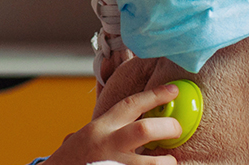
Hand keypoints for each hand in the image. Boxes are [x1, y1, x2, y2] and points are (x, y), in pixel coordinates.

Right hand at [41, 84, 181, 164]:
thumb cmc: (71, 159)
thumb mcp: (85, 135)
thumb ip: (105, 123)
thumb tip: (123, 101)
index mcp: (101, 128)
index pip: (131, 104)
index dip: (154, 95)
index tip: (173, 90)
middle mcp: (108, 144)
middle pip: (144, 129)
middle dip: (167, 126)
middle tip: (177, 128)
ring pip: (151, 163)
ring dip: (166, 161)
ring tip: (170, 160)